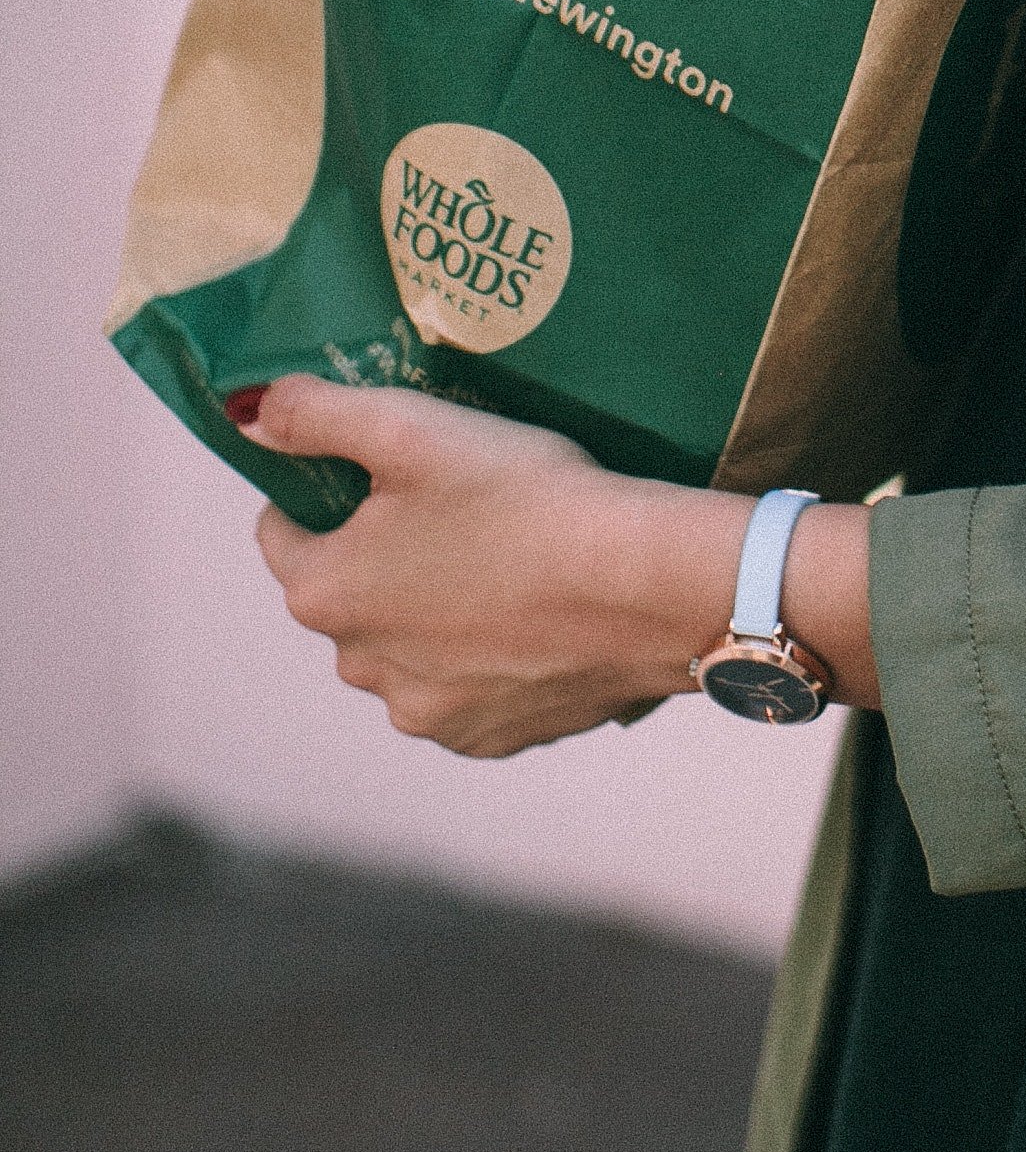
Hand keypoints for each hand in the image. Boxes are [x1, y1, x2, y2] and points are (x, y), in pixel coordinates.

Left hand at [249, 376, 745, 757]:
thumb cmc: (527, 499)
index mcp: (325, 593)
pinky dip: (487, 656)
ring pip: (407, 646)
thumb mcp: (415, 428)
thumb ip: (318, 415)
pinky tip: (534, 612)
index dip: (324, 490)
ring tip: (506, 558)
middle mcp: (360, 669)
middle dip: (386, 553)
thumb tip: (253, 412)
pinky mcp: (490, 738)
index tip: (384, 466)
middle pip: (351, 592)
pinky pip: (467, 688)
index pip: (282, 532)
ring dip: (435, 611)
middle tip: (458, 502)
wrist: (647, 588)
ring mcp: (427, 712)